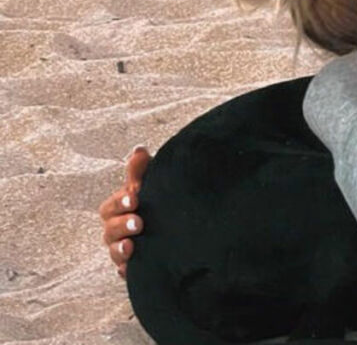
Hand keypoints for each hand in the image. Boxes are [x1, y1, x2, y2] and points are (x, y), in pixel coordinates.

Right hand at [98, 145, 150, 278]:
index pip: (111, 207)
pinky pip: (126, 272)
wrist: (179, 228)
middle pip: (109, 231)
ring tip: (131, 246)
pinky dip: (128, 270)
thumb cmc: (156, 201)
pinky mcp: (135, 268)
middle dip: (121, 225)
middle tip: (139, 222)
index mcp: (119, 210)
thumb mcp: (150, 185)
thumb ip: (141, 170)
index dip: (120, 202)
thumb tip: (138, 150)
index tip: (136, 197)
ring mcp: (125, 250)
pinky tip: (133, 269)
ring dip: (120, 249)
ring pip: (115, 253)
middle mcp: (118, 231)